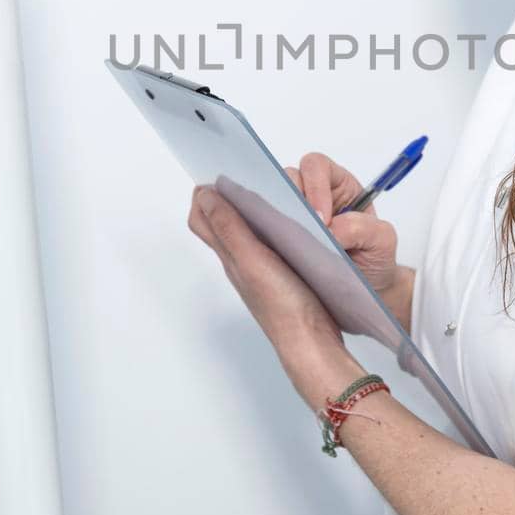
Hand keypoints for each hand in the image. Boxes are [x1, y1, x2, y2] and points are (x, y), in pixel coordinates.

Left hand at [187, 183, 344, 358]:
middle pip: (222, 223)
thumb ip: (230, 228)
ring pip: (246, 233)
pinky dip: (272, 228)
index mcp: (230, 255)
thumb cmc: (284, 307)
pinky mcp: (283, 275)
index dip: (204, 194)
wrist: (312, 343)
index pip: (202, 219)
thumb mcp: (252, 261)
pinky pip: (269, 245)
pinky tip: (289, 224)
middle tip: (241, 176)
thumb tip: (207, 195)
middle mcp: (241, 262)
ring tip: (267, 192)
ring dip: (250, 211)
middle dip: (224, 196)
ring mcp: (261, 269)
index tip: (218, 171)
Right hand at [285, 152, 401, 298]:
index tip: (322, 220)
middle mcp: (311, 193)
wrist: (366, 289)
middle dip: (294, 202)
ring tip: (294, 245)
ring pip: (272, 200)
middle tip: (304, 232)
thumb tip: (330, 230)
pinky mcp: (279, 235)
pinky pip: (265, 227)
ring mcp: (293, 214)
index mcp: (338, 184)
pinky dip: (271, 237)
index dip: (315, 187)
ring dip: (280, 220)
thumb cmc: (374, 258)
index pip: (318, 167)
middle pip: (288, 178)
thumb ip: (363, 228)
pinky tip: (283, 254)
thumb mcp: (382, 241)